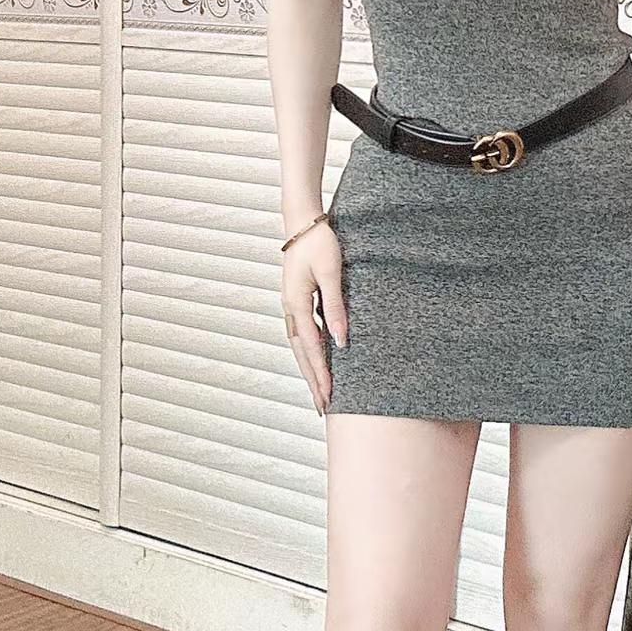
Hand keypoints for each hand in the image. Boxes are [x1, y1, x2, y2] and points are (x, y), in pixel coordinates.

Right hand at [282, 222, 346, 415]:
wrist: (303, 222)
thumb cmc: (320, 244)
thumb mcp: (331, 274)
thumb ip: (336, 307)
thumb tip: (341, 341)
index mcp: (296, 304)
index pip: (311, 348)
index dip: (321, 374)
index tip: (330, 396)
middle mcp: (290, 309)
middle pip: (301, 354)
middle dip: (312, 381)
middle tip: (322, 407)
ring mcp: (291, 306)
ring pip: (300, 347)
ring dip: (310, 370)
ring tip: (320, 392)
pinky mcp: (297, 302)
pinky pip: (303, 334)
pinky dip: (310, 353)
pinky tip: (319, 362)